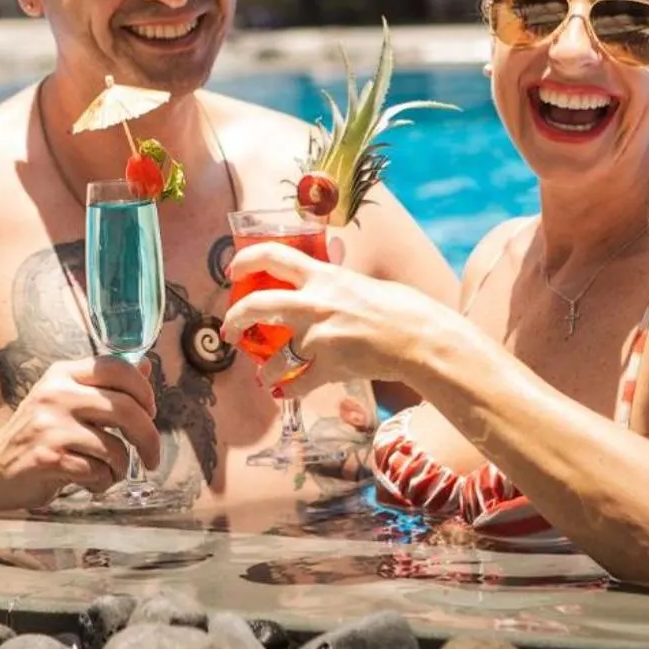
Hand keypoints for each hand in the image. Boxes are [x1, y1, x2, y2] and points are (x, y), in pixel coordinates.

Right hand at [0, 357, 160, 509]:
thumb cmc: (37, 434)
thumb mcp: (66, 400)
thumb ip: (103, 385)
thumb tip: (145, 368)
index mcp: (63, 374)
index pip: (116, 367)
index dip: (143, 390)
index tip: (150, 412)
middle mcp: (56, 394)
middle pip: (126, 409)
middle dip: (149, 438)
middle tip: (152, 457)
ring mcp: (50, 426)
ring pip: (116, 449)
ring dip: (121, 468)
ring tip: (108, 472)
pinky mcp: (49, 459)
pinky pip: (98, 472)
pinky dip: (102, 482)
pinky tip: (90, 482)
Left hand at [222, 242, 450, 395]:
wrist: (420, 339)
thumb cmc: (399, 308)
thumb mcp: (360, 284)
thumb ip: (331, 284)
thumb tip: (314, 281)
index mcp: (323, 276)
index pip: (273, 256)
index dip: (245, 260)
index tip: (233, 271)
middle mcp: (315, 304)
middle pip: (258, 305)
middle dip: (235, 317)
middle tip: (229, 328)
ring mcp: (320, 338)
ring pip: (273, 357)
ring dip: (265, 369)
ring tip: (263, 374)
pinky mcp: (330, 368)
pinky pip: (297, 384)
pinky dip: (288, 390)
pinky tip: (284, 392)